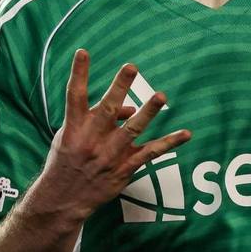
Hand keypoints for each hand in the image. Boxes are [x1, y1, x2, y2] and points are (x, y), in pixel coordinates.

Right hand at [41, 49, 190, 220]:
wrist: (63, 199)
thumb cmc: (67, 160)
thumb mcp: (71, 135)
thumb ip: (99, 116)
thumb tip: (131, 107)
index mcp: (74, 127)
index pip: (75, 95)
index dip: (78, 73)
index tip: (83, 52)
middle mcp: (92, 139)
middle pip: (108, 108)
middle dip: (120, 87)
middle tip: (130, 67)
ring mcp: (110, 154)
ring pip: (132, 129)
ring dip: (148, 112)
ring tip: (161, 96)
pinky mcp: (124, 168)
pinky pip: (151, 153)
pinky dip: (169, 143)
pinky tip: (186, 133)